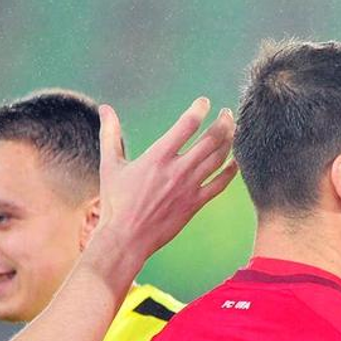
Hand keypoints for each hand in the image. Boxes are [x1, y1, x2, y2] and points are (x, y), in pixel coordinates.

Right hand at [94, 98, 237, 261]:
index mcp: (157, 156)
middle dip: (223, 123)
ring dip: (229, 141)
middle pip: (211, 140)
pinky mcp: (195, 203)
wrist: (126, 238)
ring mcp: (189, 187)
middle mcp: (177, 170)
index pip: (187, 125)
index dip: (199, 109)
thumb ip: (110, 134)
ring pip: (218, 159)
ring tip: (232, 130)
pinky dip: (230, 171)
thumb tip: (105, 108)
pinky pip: (220, 184)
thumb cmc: (115, 202)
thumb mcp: (110, 165)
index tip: (204, 102)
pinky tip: (235, 162)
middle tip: (227, 113)